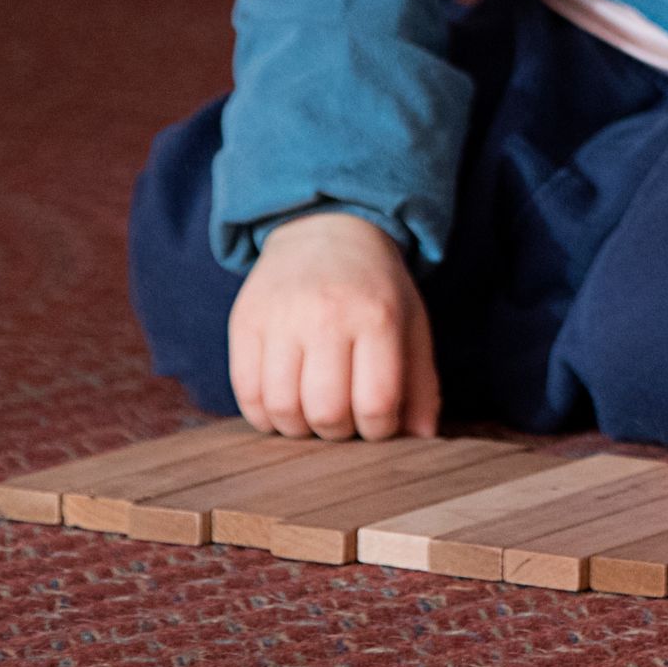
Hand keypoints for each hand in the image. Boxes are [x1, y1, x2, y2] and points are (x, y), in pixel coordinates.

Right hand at [231, 211, 440, 439]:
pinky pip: (245, 392)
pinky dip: (263, 415)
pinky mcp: (244, 321)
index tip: (377, 423)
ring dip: (298, 429)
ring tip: (312, 416)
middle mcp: (326, 316)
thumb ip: (421, 381)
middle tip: (344, 421)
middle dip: (338, 433)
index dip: (379, 430)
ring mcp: (280, 318)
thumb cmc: (376, 288)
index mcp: (377, 317)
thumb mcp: (412, 323)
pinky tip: (281, 408)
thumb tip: (423, 437)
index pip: (376, 403)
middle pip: (327, 412)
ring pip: (281, 408)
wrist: (326, 229)